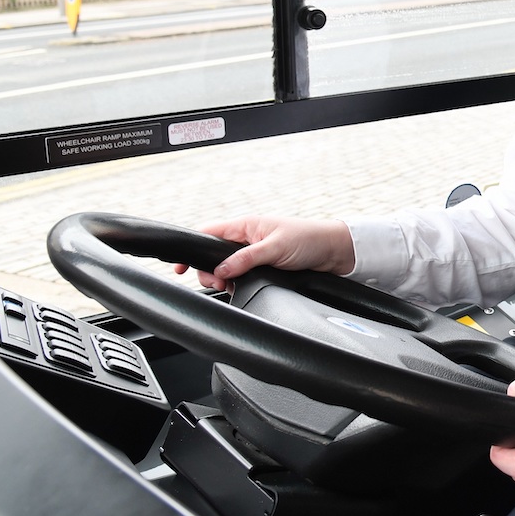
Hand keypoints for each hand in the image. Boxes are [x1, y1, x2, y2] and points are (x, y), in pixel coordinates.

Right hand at [172, 216, 355, 291]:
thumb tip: (221, 269)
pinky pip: (241, 276)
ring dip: (224, 278)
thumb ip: (246, 258)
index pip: (209, 233)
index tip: (179, 267)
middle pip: (213, 255)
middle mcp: (247, 239)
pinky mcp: (263, 267)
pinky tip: (240, 289)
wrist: (334, 252)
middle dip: (209, 270)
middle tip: (219, 283)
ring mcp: (254, 254)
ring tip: (230, 286)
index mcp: (246, 226)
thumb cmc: (309, 239)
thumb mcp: (275, 248)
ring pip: (227, 268)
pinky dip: (237, 283)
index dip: (192, 249)